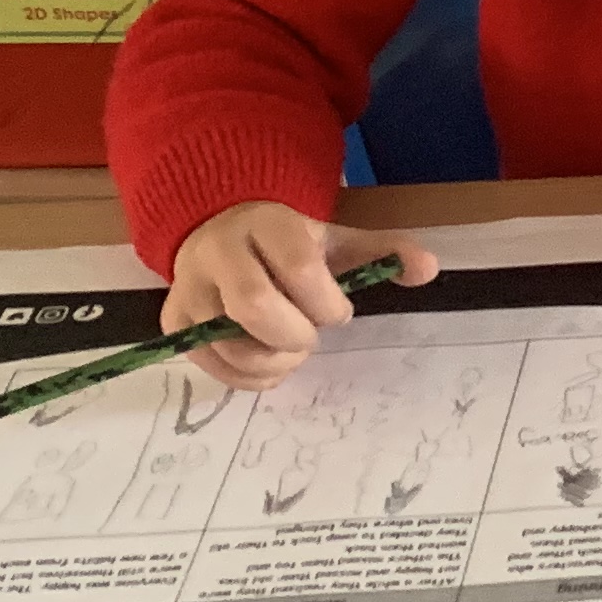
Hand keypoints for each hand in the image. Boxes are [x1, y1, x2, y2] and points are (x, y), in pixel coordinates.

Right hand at [166, 203, 439, 387]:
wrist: (221, 233)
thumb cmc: (288, 246)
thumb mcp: (337, 240)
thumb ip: (386, 251)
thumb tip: (428, 268)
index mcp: (265, 223)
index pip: (298, 265)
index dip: (326, 301)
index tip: (339, 310)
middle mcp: (218, 252)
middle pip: (255, 306)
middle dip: (295, 335)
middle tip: (309, 337)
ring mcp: (189, 287)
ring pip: (231, 344)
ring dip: (274, 362)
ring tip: (289, 348)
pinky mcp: (173, 321)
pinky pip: (214, 366)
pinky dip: (250, 377)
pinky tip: (268, 361)